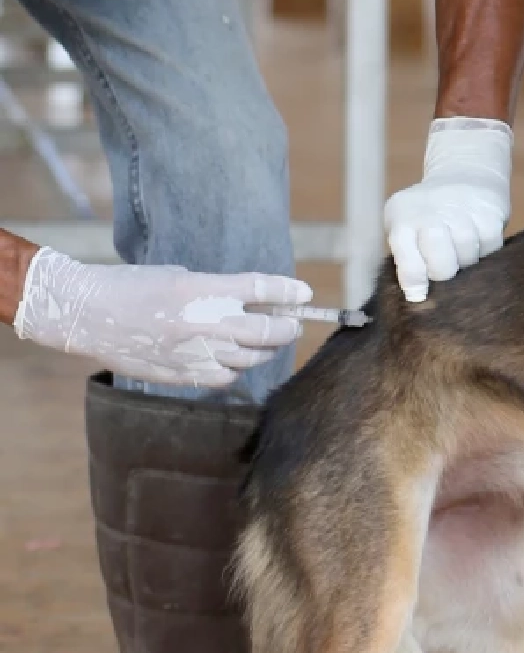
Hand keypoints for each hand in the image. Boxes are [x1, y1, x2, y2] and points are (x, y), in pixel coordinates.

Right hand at [13, 250, 311, 388]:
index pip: (259, 287)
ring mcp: (193, 352)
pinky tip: (235, 360)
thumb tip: (251, 301)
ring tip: (269, 341)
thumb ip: (216, 290)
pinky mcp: (181, 374)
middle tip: (294, 322)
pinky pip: (225, 377)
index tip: (305, 293)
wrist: (89, 314)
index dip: (288, 290)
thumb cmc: (132, 286)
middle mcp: (202, 322)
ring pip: (250, 358)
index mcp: (201, 288)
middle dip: (287, 326)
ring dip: (266, 349)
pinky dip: (237, 369)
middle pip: (265, 330)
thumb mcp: (179, 275)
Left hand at [385, 117, 512, 302]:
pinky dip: (485, 251)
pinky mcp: (490, 214)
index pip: (408, 263)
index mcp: (403, 220)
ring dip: (466, 262)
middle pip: (442, 267)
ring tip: (461, 249)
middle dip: (444, 274)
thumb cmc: (428, 212)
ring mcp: (462, 213)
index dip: (415, 283)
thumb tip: (417, 296)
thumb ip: (405, 258)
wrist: (464, 172)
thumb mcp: (405, 225)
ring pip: (468, 260)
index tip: (419, 295)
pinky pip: (490, 250)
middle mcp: (430, 215)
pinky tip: (477, 240)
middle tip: (444, 267)